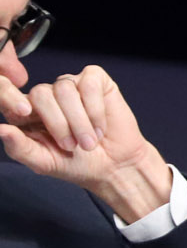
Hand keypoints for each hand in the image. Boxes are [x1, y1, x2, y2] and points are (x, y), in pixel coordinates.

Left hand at [0, 64, 172, 222]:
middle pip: (41, 94)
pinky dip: (96, 109)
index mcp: (25, 114)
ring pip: (65, 89)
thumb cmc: (76, 165)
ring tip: (89, 142)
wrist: (115, 166)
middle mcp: (45, 96)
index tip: (25, 113)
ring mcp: (70, 86)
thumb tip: (0, 130)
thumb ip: (19, 147)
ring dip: (80, 120)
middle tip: (72, 146)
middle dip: (59, 123)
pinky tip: (100, 127)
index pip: (8, 95)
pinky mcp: (95, 81)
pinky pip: (90, 83)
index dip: (11, 97)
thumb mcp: (43, 162)